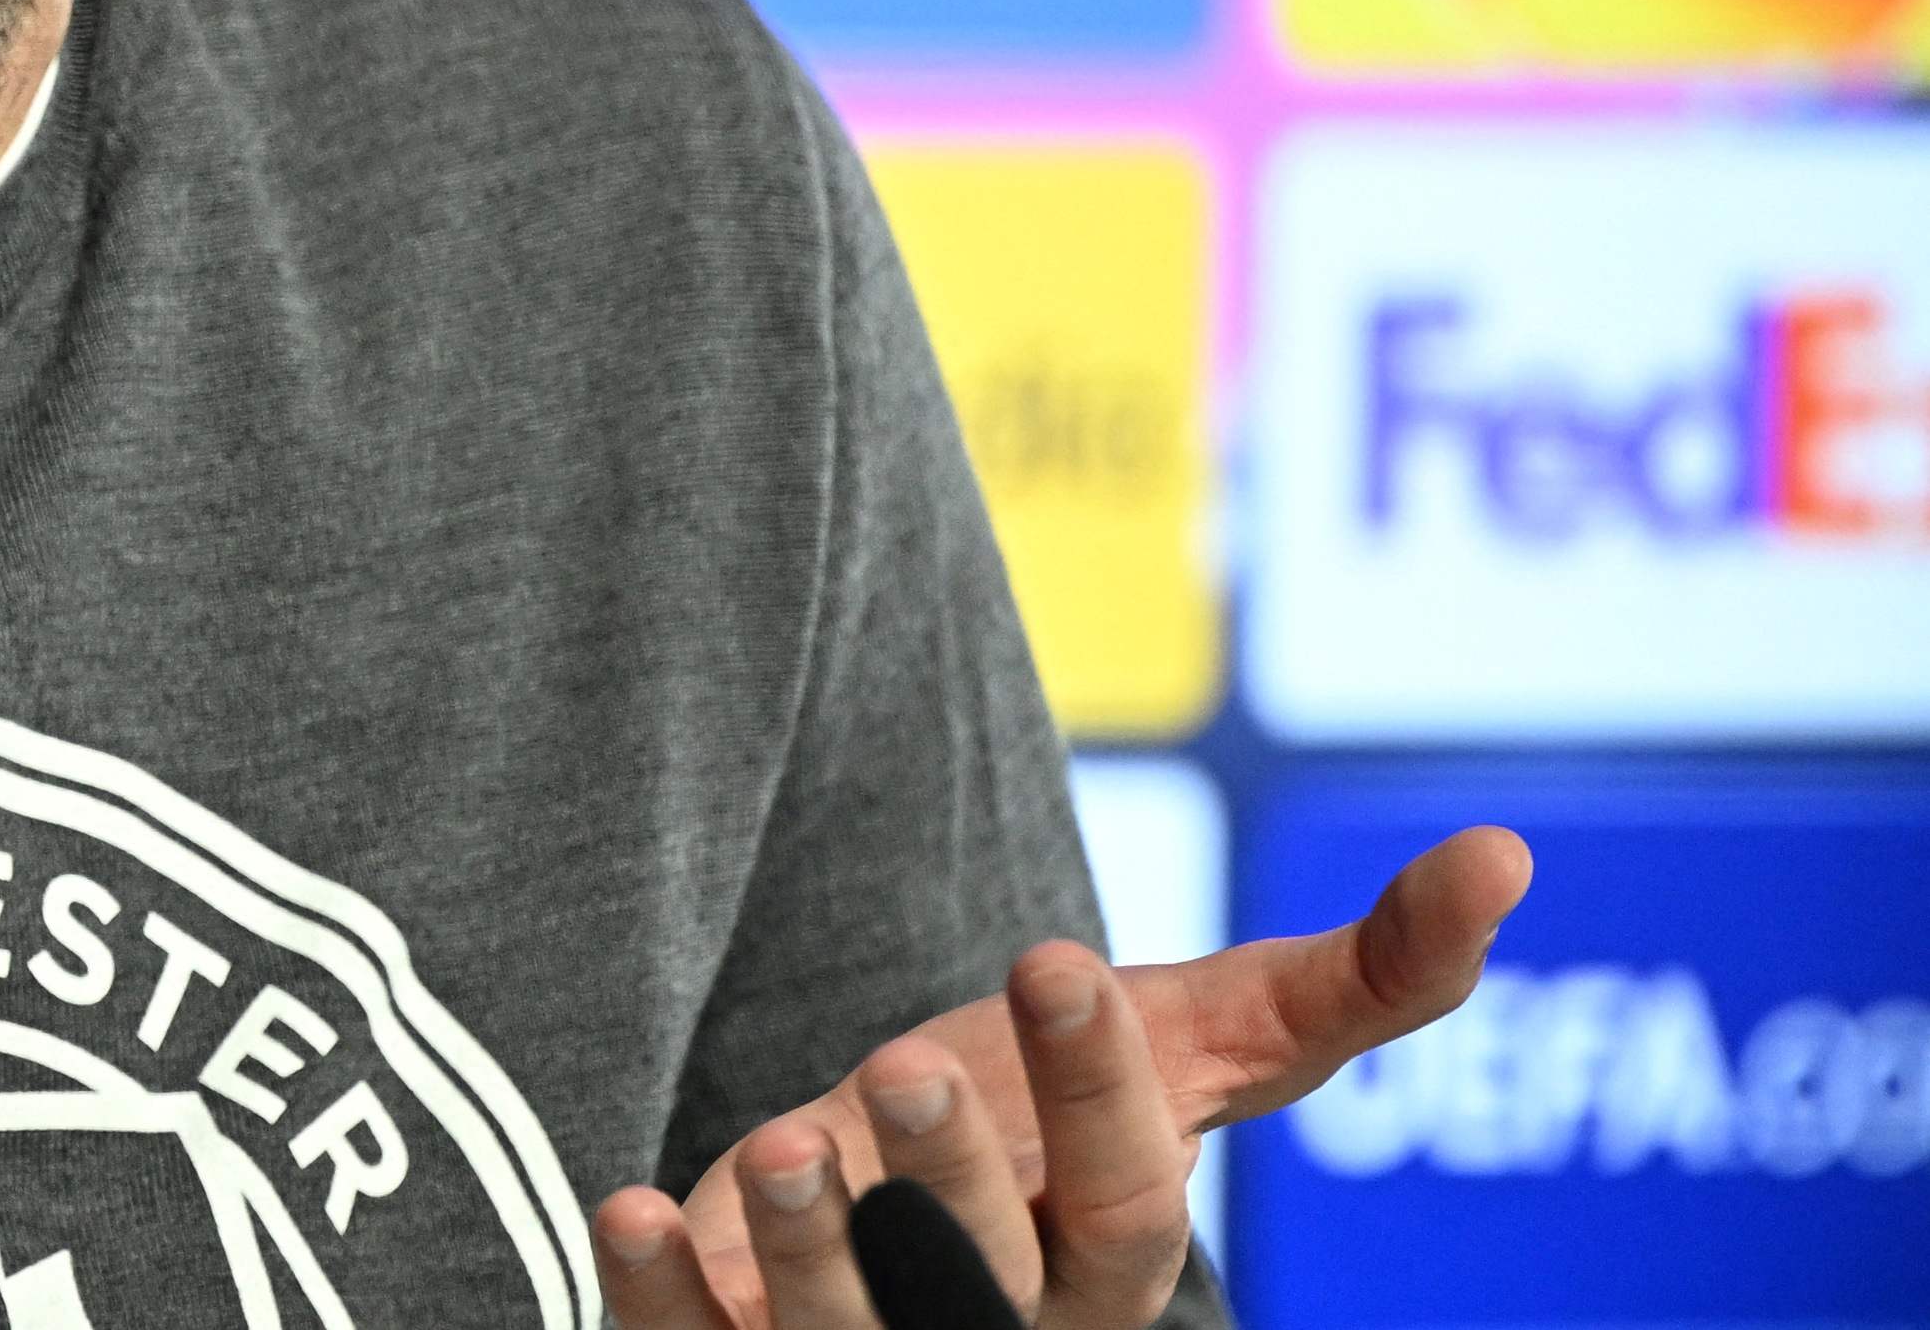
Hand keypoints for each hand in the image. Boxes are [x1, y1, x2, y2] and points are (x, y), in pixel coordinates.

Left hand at [592, 826, 1532, 1329]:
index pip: (1128, 1199)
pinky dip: (659, 1287)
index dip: (1099, 1090)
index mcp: (1111, 1252)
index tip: (1052, 957)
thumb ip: (1357, 977)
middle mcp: (1000, 1324)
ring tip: (779, 1143)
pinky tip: (631, 1204)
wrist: (888, 1211)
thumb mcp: (1200, 1039)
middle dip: (948, 1184)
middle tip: (906, 1058)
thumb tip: (1506, 854)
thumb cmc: (1054, 1116)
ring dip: (808, 1247)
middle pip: (986, 1281)